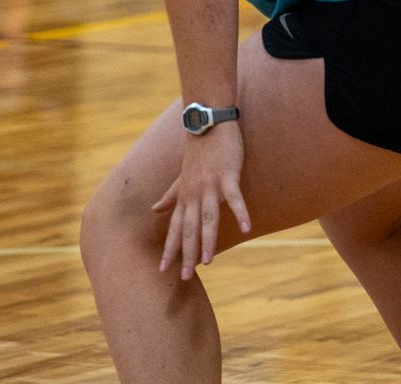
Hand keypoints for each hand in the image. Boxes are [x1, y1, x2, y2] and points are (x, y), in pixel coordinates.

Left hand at [152, 122, 251, 279]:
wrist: (207, 123)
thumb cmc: (197, 153)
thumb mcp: (181, 177)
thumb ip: (169, 195)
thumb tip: (154, 209)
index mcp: (184, 196)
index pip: (175, 227)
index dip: (170, 248)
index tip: (163, 269)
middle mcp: (193, 193)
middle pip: (189, 228)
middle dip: (186, 253)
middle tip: (185, 276)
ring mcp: (209, 185)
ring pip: (207, 217)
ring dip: (207, 240)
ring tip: (208, 261)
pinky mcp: (227, 175)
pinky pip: (234, 197)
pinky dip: (240, 212)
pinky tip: (246, 228)